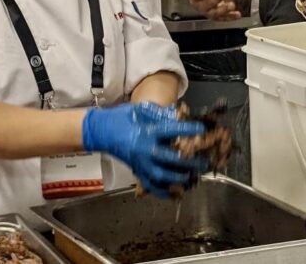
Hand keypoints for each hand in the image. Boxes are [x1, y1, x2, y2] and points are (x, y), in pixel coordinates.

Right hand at [82, 103, 207, 197]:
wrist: (101, 131)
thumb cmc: (121, 118)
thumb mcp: (141, 110)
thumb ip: (160, 114)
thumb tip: (179, 116)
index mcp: (146, 133)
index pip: (172, 131)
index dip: (189, 130)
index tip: (202, 129)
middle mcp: (144, 151)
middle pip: (171, 160)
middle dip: (190, 162)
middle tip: (204, 162)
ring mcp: (140, 164)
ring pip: (162, 177)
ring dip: (179, 178)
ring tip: (192, 176)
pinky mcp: (136, 171)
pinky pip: (150, 186)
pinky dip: (162, 193)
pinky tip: (175, 194)